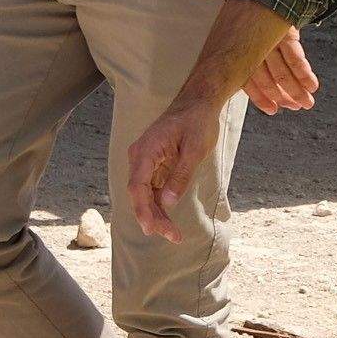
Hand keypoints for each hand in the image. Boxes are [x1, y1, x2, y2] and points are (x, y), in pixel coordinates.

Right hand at [126, 100, 223, 243]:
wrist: (199, 101)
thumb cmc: (198, 121)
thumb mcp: (195, 149)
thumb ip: (181, 175)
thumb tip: (169, 203)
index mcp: (146, 150)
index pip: (137, 186)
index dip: (143, 210)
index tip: (152, 229)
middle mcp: (139, 156)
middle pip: (139, 194)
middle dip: (152, 218)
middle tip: (173, 236)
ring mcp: (145, 161)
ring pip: (144, 194)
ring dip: (156, 214)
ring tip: (174, 234)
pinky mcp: (153, 164)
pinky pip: (151, 188)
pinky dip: (159, 204)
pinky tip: (168, 220)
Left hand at [242, 27, 319, 114]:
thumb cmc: (256, 12)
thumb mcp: (247, 32)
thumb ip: (250, 54)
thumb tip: (261, 79)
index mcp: (239, 50)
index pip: (249, 81)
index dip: (261, 98)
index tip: (273, 110)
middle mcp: (251, 47)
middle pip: (268, 79)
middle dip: (284, 96)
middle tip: (298, 107)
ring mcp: (267, 40)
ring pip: (282, 72)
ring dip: (297, 90)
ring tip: (308, 102)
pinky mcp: (283, 32)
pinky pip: (295, 58)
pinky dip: (304, 74)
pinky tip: (312, 85)